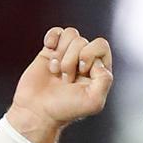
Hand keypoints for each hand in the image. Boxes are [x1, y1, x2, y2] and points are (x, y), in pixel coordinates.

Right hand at [7, 27, 112, 142]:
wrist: (38, 110)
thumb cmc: (66, 109)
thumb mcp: (94, 101)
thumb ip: (105, 80)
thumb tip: (98, 61)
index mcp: (99, 72)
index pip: (101, 47)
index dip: (90, 55)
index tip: (82, 71)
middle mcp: (86, 62)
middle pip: (83, 41)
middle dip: (72, 59)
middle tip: (66, 79)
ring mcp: (68, 55)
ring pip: (70, 34)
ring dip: (61, 54)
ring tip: (57, 72)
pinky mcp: (52, 51)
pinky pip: (57, 31)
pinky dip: (52, 38)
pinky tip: (49, 50)